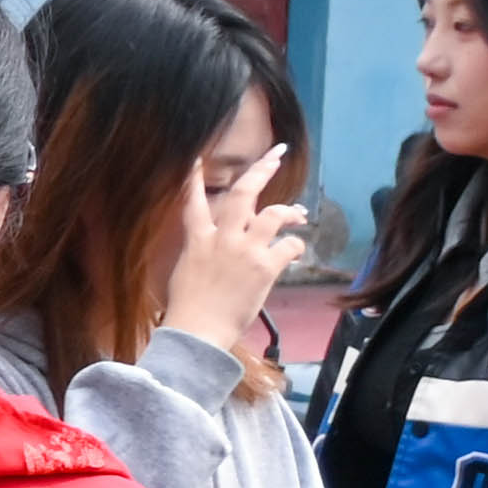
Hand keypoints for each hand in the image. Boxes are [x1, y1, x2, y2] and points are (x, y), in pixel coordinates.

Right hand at [163, 174, 307, 365]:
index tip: (196, 158)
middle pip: (243, 194)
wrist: (197, 333)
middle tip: (277, 154)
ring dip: (290, 211)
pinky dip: (296, 247)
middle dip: (262, 170)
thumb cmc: (189, 308)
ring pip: (274, 214)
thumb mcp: (188, 271)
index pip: (193, 201)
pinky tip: (296, 253)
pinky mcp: (265, 267)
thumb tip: (229, 242)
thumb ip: (207, 249)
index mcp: (197, 240)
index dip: (194, 178)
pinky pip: (290, 246)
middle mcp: (222, 238)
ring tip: (299, 214)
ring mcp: (245, 251)